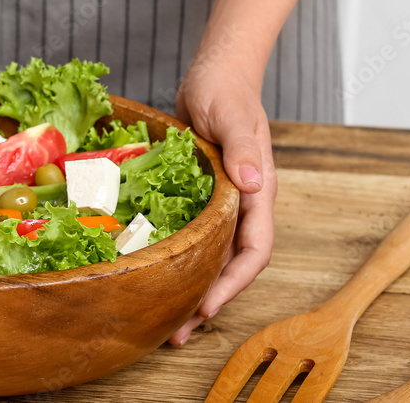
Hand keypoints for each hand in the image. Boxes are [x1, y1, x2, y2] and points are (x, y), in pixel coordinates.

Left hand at [168, 61, 276, 345]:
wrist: (213, 76)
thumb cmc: (226, 93)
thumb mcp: (232, 117)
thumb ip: (242, 147)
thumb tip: (251, 183)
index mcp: (256, 194)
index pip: (254, 251)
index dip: (233, 284)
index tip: (207, 308)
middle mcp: (241, 205)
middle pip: (229, 265)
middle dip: (207, 301)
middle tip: (177, 333)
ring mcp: (220, 202)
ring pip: (208, 256)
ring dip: (188, 286)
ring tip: (162, 319)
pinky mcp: (198, 196)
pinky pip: (190, 236)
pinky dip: (176, 257)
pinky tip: (153, 273)